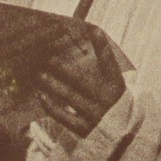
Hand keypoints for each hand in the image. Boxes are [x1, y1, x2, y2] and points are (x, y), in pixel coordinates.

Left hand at [33, 21, 127, 138]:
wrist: (121, 131)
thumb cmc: (110, 98)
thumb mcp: (112, 80)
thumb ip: (103, 59)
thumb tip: (92, 31)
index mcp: (115, 84)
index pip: (110, 62)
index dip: (103, 46)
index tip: (94, 29)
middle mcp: (106, 99)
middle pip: (82, 80)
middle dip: (63, 67)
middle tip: (47, 57)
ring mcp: (95, 114)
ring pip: (69, 96)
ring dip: (53, 84)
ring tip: (40, 74)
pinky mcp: (84, 129)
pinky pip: (63, 116)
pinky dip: (51, 105)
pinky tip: (41, 95)